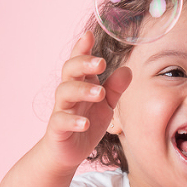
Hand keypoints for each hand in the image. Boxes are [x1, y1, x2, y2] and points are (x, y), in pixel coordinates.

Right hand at [44, 32, 131, 169]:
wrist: (68, 151)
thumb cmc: (87, 121)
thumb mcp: (106, 105)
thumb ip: (115, 88)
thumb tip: (128, 70)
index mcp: (82, 83)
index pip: (79, 61)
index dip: (82, 48)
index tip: (88, 35)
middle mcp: (69, 92)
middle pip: (70, 71)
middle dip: (83, 63)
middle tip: (101, 62)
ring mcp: (62, 109)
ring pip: (64, 92)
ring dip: (82, 90)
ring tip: (100, 93)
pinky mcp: (57, 128)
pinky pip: (61, 121)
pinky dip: (73, 121)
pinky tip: (85, 123)